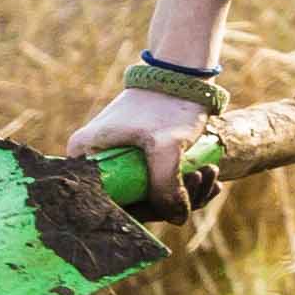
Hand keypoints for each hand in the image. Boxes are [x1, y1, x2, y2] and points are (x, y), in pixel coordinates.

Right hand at [62, 83, 211, 212]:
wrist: (183, 76)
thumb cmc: (168, 105)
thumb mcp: (166, 148)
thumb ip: (166, 188)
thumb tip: (176, 218)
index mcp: (84, 154)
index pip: (105, 202)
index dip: (139, 213)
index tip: (169, 208)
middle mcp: (96, 160)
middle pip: (130, 202)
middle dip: (170, 202)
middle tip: (197, 181)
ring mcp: (119, 160)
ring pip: (150, 196)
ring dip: (185, 193)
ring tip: (208, 174)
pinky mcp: (140, 160)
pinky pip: (159, 185)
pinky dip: (186, 187)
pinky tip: (209, 177)